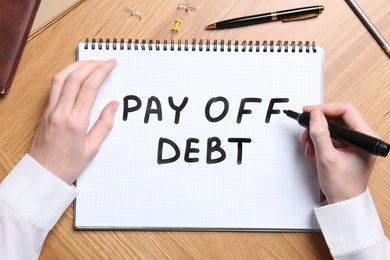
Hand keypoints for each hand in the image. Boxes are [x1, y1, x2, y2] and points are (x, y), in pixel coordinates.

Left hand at [29, 60, 118, 184]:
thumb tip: (113, 105)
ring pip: (61, 77)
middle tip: (104, 60)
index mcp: (75, 122)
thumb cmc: (67, 165)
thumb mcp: (92, 148)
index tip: (111, 63)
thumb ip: (104, 124)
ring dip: (77, 66)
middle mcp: (60, 112)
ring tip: (90, 63)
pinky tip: (75, 74)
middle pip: (75, 77)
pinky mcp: (45, 111)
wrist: (43, 175)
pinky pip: (55, 86)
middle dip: (91, 64)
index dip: (101, 71)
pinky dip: (66, 74)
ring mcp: (50, 110)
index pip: (89, 87)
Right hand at [299, 103, 378, 203]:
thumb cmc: (342, 186)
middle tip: (305, 130)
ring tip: (308, 145)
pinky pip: (331, 135)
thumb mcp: (327, 158)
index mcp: (366, 137)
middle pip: (338, 117)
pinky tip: (313, 149)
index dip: (325, 108)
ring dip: (316, 133)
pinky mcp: (348, 146)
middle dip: (318, 124)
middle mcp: (364, 137)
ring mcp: (356, 141)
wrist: (343, 202)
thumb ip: (320, 134)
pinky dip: (319, 139)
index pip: (346, 110)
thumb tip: (315, 115)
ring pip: (332, 126)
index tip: (309, 111)